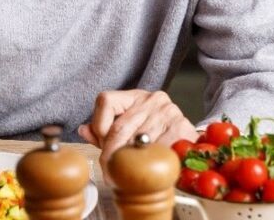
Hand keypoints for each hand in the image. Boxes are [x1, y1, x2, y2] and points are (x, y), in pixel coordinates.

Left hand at [77, 89, 196, 177]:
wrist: (190, 142)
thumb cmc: (155, 134)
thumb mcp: (129, 127)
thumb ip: (104, 130)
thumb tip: (83, 131)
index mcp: (134, 96)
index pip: (105, 101)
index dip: (99, 127)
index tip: (101, 147)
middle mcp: (151, 99)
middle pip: (120, 127)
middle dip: (110, 154)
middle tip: (107, 173)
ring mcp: (168, 112)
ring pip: (138, 141)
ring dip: (129, 163)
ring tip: (124, 177)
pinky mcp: (182, 127)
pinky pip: (158, 149)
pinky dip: (149, 163)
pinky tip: (146, 172)